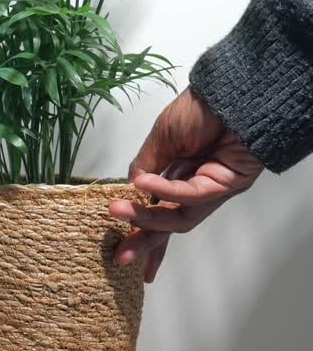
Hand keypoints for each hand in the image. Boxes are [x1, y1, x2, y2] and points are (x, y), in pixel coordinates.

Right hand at [109, 89, 263, 281]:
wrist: (232, 92)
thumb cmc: (200, 109)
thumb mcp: (160, 138)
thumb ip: (145, 166)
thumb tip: (131, 191)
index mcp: (180, 175)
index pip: (159, 210)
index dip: (140, 230)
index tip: (120, 248)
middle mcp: (197, 187)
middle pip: (169, 224)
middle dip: (143, 241)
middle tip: (121, 258)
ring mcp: (212, 189)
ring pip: (179, 218)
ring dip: (147, 219)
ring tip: (118, 211)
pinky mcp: (226, 185)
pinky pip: (190, 195)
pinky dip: (165, 191)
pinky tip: (144, 185)